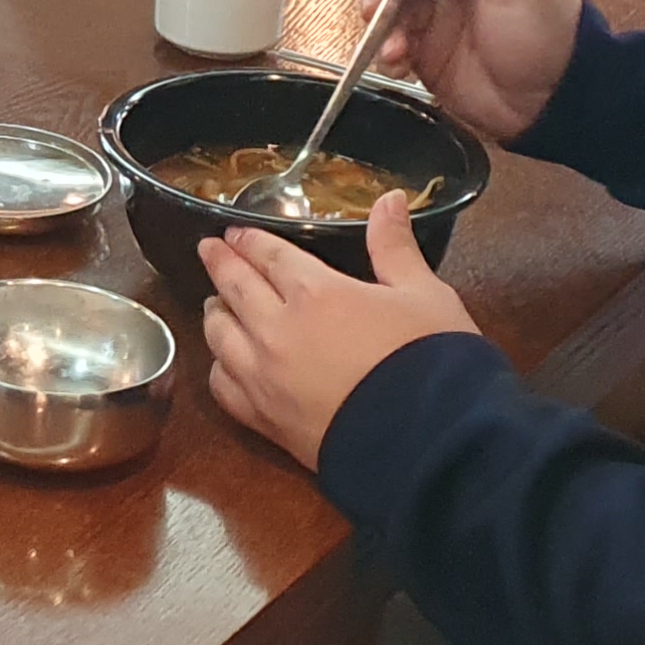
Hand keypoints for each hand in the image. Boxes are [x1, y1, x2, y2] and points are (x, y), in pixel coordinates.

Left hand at [199, 192, 483, 470]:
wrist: (431, 446)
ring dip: (214, 313)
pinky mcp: (265, 421)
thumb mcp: (425, 294)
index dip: (248, 240)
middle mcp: (276, 330)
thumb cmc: (434, 362)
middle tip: (209, 250)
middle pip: (233, 288)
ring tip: (214, 302)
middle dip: (219, 263)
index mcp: (314, 292)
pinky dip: (218, 367)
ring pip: (218, 335)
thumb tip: (390, 199)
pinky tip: (225, 362)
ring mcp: (264, 378)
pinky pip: (222, 387)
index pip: (266, 256)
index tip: (234, 233)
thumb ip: (395, 246)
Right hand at [361, 0, 580, 140]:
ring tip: (392, 46)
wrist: (551, 104)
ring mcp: (436, 16)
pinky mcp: (426, 51)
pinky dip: (385, 53)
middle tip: (377, 7)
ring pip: (388, 5)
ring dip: (379, 23)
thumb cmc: (550, 40)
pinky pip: (390, 44)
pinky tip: (397, 63)